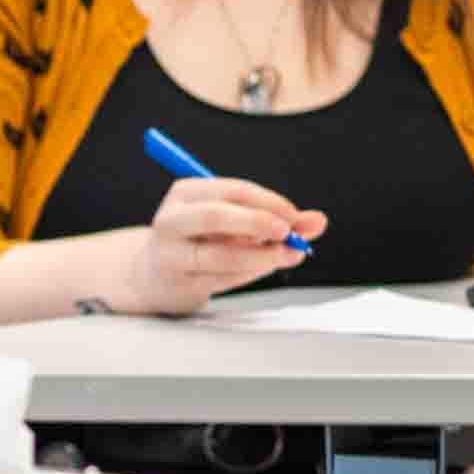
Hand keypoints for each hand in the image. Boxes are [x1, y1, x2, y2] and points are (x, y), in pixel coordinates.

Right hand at [116, 173, 326, 315]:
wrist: (154, 275)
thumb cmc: (201, 241)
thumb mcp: (236, 221)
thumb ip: (279, 219)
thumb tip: (318, 222)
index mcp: (185, 193)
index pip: (232, 190)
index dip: (269, 202)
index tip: (295, 216)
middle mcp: (171, 220)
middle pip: (215, 216)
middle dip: (258, 223)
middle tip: (287, 234)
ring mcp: (170, 253)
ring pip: (220, 255)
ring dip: (260, 256)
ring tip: (283, 255)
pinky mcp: (177, 283)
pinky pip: (221, 279)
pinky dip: (249, 273)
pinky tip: (261, 267)